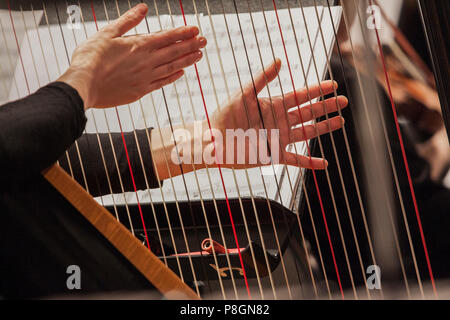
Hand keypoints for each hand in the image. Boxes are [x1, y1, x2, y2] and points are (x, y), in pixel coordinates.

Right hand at [58, 3, 205, 108]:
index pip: (167, 37)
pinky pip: (162, 82)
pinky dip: (173, 77)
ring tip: (198, 56)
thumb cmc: (91, 59)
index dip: (183, 33)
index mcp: (139, 45)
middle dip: (191, 45)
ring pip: (172, 67)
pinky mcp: (140, 91)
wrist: (83, 86)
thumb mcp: (107, 33)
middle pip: (174, 52)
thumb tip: (143, 8)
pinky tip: (181, 73)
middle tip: (204, 41)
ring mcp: (145, 77)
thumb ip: (128, 21)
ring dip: (187, 60)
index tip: (196, 30)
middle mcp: (146, 62)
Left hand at [209, 59, 347, 169]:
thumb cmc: (225, 115)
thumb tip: (279, 60)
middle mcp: (279, 121)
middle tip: (343, 101)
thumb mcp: (244, 94)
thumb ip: (262, 79)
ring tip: (340, 121)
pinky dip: (310, 162)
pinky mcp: (274, 155)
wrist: (214, 141)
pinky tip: (323, 163)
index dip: (316, 90)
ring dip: (324, 127)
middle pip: (308, 112)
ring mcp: (278, 138)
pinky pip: (296, 159)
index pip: (300, 96)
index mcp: (273, 105)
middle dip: (326, 106)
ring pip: (307, 132)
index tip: (333, 84)